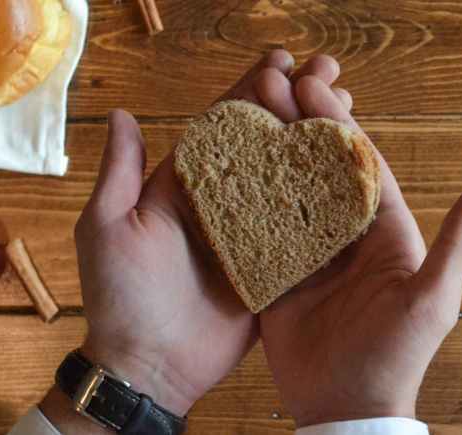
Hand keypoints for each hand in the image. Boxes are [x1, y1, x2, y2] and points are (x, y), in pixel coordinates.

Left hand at [41, 50, 350, 428]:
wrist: (147, 367)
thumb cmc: (118, 298)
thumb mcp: (107, 228)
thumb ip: (120, 173)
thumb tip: (122, 113)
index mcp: (184, 187)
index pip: (222, 126)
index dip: (250, 90)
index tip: (280, 60)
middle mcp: (223, 205)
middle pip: (265, 144)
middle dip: (295, 105)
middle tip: (329, 73)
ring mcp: (251, 236)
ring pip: (290, 179)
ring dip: (318, 142)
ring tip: (349, 109)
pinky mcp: (273, 269)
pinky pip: (303, 231)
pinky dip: (328, 203)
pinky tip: (354, 174)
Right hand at [257, 60, 461, 425]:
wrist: (347, 408)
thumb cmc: (399, 356)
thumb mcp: (434, 296)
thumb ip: (457, 240)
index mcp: (384, 232)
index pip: (360, 165)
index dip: (338, 124)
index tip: (314, 87)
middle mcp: (345, 238)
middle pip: (318, 171)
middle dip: (298, 127)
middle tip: (273, 84)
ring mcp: (309, 256)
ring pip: (286, 194)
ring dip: (268, 155)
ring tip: (245, 113)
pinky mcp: (277, 278)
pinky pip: (258, 233)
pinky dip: (243, 204)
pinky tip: (224, 172)